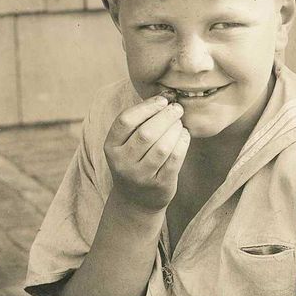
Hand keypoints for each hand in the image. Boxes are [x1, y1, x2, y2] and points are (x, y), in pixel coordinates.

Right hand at [104, 95, 190, 211]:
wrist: (136, 200)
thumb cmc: (134, 162)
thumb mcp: (126, 144)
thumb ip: (140, 122)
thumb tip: (167, 95)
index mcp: (111, 147)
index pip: (126, 120)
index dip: (147, 107)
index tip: (163, 100)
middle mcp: (122, 163)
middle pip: (146, 133)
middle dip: (165, 116)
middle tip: (177, 109)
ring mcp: (140, 176)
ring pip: (162, 146)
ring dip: (175, 130)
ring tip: (179, 123)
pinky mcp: (159, 185)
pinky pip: (174, 159)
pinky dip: (182, 143)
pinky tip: (184, 136)